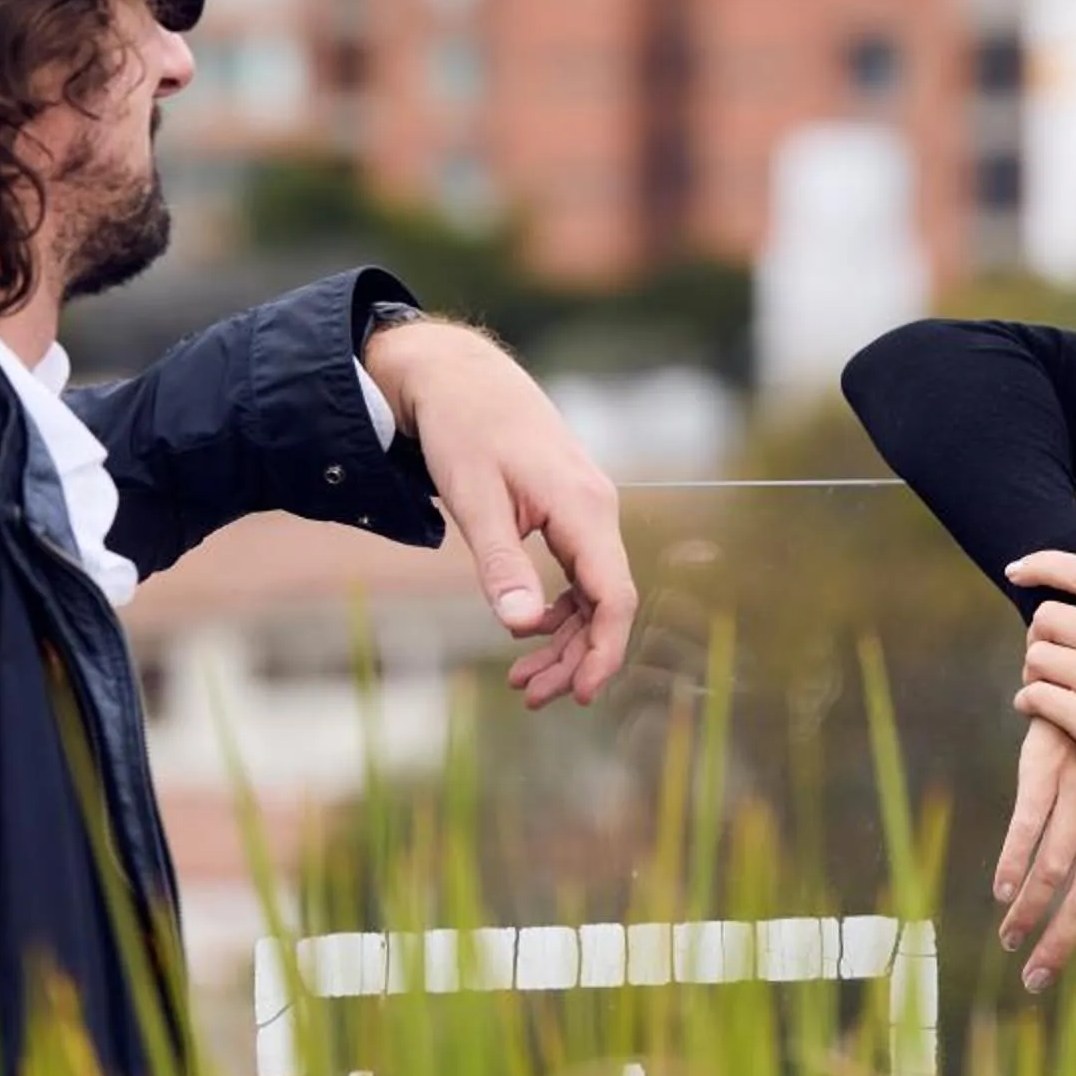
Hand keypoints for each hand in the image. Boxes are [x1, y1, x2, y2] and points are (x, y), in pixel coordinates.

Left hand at [366, 322, 635, 705]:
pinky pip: (579, 572)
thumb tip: (521, 627)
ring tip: (522, 680)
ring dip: (563, 639)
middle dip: (573, 657)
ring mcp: (588, 509)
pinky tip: (526, 628)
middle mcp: (598, 509)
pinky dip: (557, 608)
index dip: (603, 650)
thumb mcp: (473, 499)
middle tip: (529, 698)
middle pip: (605, 602)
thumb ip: (500, 564)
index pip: (614, 595)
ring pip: (592, 591)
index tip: (579, 695)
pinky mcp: (571, 511)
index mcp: (583, 507)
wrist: (461, 377)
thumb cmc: (464, 431)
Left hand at [1003, 552, 1075, 843]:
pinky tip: (1038, 711)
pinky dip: (1029, 703)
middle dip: (1039, 637)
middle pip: (1050, 617)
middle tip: (1048, 659)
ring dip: (1034, 672)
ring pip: (1038, 657)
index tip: (1017, 572)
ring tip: (1048, 689)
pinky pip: (1036, 697)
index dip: (1044, 565)